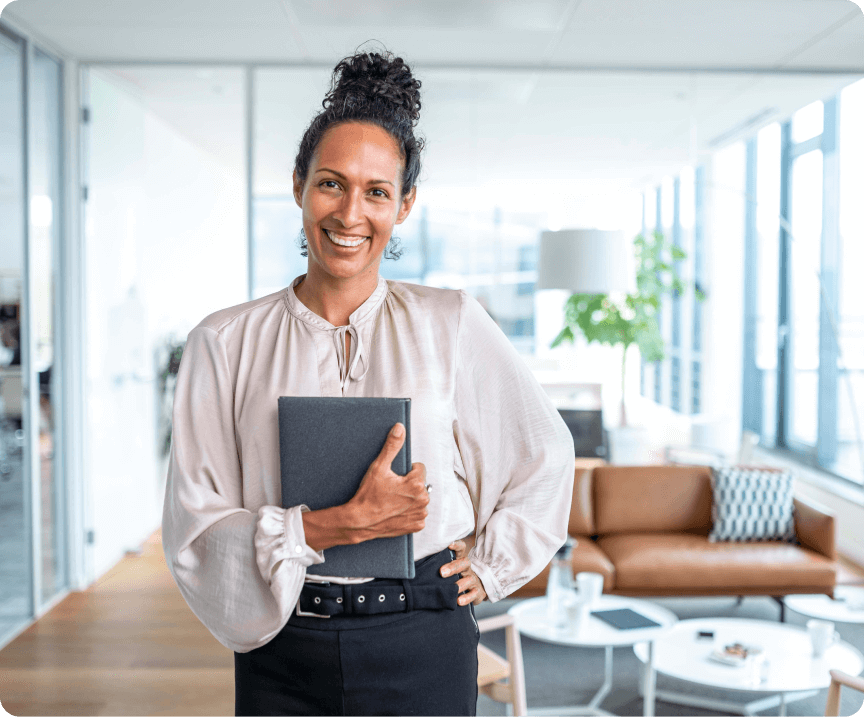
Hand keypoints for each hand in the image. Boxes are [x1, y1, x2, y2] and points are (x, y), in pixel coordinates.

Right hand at [345, 422, 428, 541]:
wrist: (360, 521)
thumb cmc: (368, 496)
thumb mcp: (379, 467)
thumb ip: (392, 446)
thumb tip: (399, 429)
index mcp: (417, 484)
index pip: (419, 468)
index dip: (406, 471)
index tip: (395, 478)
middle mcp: (422, 500)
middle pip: (420, 484)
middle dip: (409, 485)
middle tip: (392, 490)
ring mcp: (420, 514)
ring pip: (419, 498)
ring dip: (410, 498)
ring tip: (393, 500)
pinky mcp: (417, 525)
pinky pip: (417, 514)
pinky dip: (409, 512)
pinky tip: (397, 511)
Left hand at [440, 538, 486, 605]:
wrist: (475, 588)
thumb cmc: (456, 577)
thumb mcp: (449, 568)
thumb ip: (438, 564)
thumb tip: (419, 563)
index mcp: (459, 560)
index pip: (461, 548)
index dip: (456, 545)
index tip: (449, 545)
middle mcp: (467, 568)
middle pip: (464, 563)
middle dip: (453, 567)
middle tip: (442, 572)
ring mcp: (473, 580)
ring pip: (469, 579)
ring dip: (461, 584)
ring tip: (453, 589)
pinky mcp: (478, 592)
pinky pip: (474, 594)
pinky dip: (467, 598)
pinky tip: (459, 601)